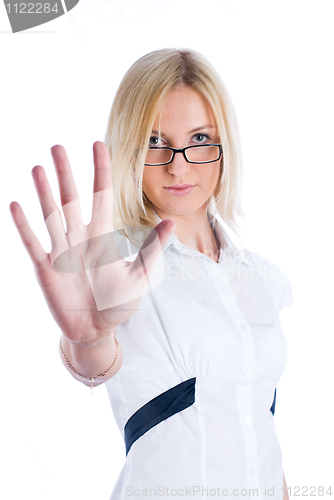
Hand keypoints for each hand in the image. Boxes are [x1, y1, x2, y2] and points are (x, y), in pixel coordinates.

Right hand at [9, 141, 175, 346]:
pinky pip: (34, 244)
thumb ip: (152, 248)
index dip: (100, 172)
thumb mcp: (139, 275)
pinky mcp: (46, 269)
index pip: (100, 196)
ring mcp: (61, 252)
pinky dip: (24, 226)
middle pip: (71, 199)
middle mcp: (79, 239)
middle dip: (65, 174)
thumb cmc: (117, 303)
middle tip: (57, 147)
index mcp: (101, 237)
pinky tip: (17, 205)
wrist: (96, 331)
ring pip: (51, 216)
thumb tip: (170, 221)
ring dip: (45, 193)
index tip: (98, 145)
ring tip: (39, 168)